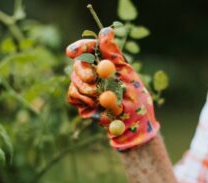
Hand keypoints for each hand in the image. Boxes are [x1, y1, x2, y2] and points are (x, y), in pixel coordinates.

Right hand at [66, 27, 159, 150]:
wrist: (132, 125)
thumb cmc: (136, 99)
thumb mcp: (128, 76)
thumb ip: (114, 55)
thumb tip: (106, 32)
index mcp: (109, 61)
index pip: (91, 47)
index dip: (80, 47)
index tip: (71, 52)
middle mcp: (95, 70)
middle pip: (79, 63)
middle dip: (84, 72)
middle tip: (93, 81)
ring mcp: (87, 85)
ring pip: (74, 80)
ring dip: (88, 91)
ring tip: (105, 100)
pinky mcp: (81, 99)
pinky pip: (72, 95)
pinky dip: (84, 101)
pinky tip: (96, 107)